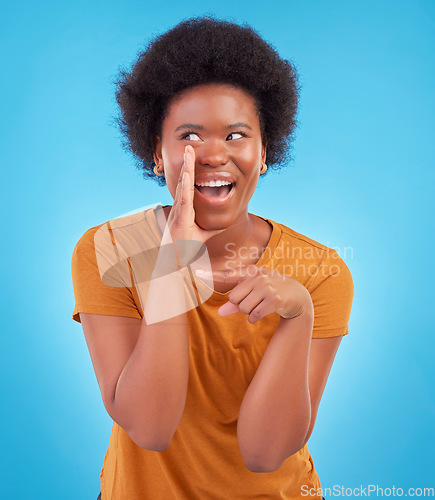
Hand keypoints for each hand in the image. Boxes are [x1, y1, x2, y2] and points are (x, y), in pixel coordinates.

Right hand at [164, 145, 225, 245]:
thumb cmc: (184, 249)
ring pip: (183, 185)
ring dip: (186, 168)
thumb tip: (227, 221)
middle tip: (189, 146)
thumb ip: (214, 227)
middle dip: (186, 163)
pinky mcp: (180, 218)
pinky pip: (184, 198)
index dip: (189, 171)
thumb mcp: (204, 236)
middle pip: (184, 181)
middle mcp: (180, 207)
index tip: (191, 157)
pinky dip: (185, 185)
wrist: (175, 262)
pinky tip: (187, 173)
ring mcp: (179, 211)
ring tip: (188, 152)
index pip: (188, 186)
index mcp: (185, 209)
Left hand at [196, 264, 313, 322]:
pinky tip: (262, 313)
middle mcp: (257, 277)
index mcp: (251, 272)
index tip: (195, 272)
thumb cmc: (270, 292)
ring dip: (248, 312)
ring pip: (242, 308)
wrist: (298, 296)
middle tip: (253, 301)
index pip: (227, 274)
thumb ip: (236, 302)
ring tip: (260, 305)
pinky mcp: (274, 300)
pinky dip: (254, 318)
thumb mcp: (254, 292)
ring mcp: (266, 287)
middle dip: (240, 305)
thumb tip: (220, 313)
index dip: (211, 275)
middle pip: (233, 298)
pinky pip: (253, 315)